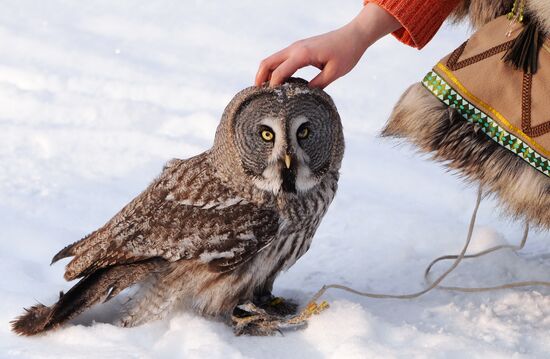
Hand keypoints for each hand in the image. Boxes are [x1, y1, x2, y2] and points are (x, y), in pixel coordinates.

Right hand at [255, 3, 401, 88]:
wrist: (354, 35)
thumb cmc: (346, 53)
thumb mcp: (334, 73)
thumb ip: (317, 85)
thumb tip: (303, 96)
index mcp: (303, 54)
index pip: (280, 72)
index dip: (272, 88)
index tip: (270, 101)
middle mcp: (295, 48)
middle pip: (268, 62)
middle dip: (260, 78)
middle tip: (257, 95)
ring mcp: (296, 47)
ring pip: (272, 60)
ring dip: (266, 74)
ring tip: (264, 92)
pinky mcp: (300, 49)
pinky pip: (281, 59)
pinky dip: (275, 70)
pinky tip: (278, 83)